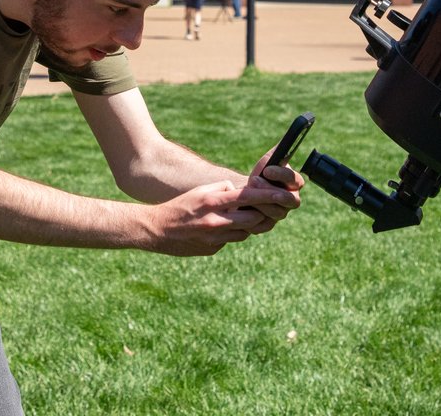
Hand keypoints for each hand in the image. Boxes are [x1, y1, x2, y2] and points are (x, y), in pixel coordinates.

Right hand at [146, 181, 296, 255]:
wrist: (157, 230)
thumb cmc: (180, 206)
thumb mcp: (200, 192)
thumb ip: (221, 189)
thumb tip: (238, 191)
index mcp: (213, 201)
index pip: (248, 197)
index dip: (268, 197)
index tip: (283, 195)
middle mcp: (216, 220)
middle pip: (252, 219)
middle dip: (260, 214)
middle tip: (266, 209)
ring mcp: (214, 237)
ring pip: (244, 232)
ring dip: (246, 225)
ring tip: (238, 217)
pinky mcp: (212, 249)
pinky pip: (230, 241)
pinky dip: (231, 234)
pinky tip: (220, 229)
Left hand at [245, 147, 305, 222]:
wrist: (247, 192)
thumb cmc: (260, 175)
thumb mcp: (268, 161)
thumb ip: (278, 151)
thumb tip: (288, 138)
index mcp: (295, 184)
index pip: (295, 180)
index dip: (282, 175)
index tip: (267, 169)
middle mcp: (292, 200)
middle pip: (290, 200)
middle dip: (271, 190)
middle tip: (254, 181)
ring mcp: (280, 214)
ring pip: (276, 212)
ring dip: (259, 201)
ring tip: (246, 191)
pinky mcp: (268, 225)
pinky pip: (262, 223)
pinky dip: (251, 214)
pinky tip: (242, 206)